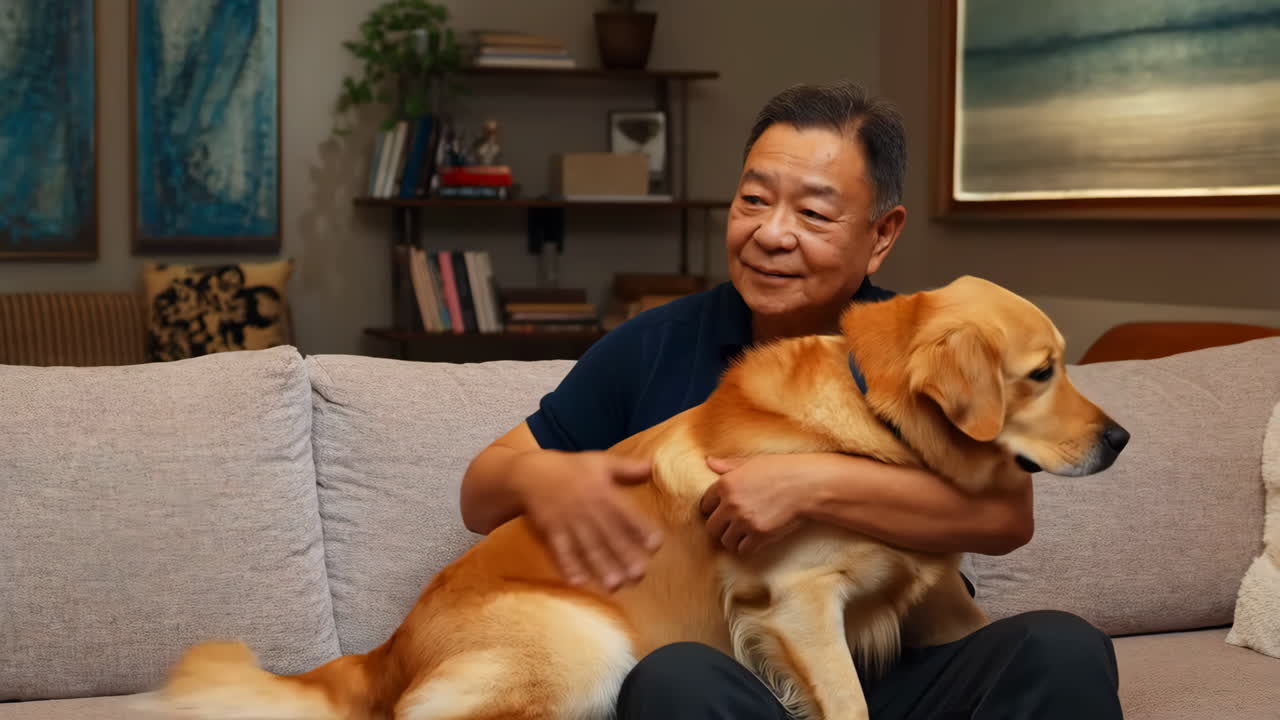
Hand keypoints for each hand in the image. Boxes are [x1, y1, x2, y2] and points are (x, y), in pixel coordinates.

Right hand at [514, 451, 662, 591]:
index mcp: (604, 493)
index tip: (655, 544)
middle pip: (609, 535)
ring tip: (615, 586)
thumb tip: (653, 465)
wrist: (532, 473)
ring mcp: (569, 522)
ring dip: (601, 567)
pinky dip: (568, 566)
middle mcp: (588, 509)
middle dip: (624, 556)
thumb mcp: (600, 462)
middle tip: (639, 575)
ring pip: (587, 547)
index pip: (626, 513)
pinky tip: (579, 582)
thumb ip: (628, 468)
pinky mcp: (552, 531)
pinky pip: (561, 551)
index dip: (641, 528)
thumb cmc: (571, 468)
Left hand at [699, 455, 814, 554]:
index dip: (712, 510)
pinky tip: (755, 541)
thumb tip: (709, 462)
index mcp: (725, 484)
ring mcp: (744, 521)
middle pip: (712, 527)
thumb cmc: (781, 469)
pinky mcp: (759, 535)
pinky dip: (748, 548)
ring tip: (744, 535)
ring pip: (726, 541)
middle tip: (731, 527)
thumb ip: (728, 465)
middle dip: (721, 528)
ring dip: (734, 540)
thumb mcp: (752, 462)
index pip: (704, 505)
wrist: (807, 485)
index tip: (720, 513)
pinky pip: (743, 550)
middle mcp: (731, 504)